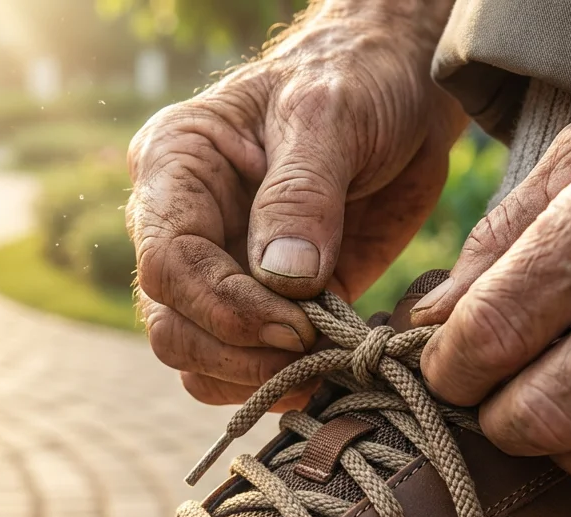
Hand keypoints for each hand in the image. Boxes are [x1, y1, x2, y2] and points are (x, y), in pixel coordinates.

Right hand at [127, 0, 464, 407]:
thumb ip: (301, 194)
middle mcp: (185, 225)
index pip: (167, 261)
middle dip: (238, 351)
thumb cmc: (355, 80)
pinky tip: (332, 365)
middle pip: (171, 324)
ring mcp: (220, 271)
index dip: (223, 307)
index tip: (295, 324)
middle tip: (314, 352)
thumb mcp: (329, 115)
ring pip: (197, 358)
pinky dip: (281, 382)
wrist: (403, 90)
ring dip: (256, 377)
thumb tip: (282, 280)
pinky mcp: (267, 305)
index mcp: (174, 167)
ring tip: (325, 363)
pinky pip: (244, 367)